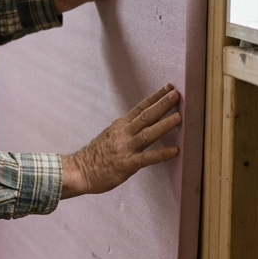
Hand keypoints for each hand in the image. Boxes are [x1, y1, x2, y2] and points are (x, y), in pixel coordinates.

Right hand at [60, 84, 180, 197]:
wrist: (79, 171)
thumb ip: (126, 130)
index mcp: (120, 126)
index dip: (155, 97)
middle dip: (162, 105)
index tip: (169, 87)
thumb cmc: (95, 156)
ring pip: (147, 134)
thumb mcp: (109, 135)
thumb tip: (142, 124)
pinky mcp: (126, 164)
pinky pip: (146, 158)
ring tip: (178, 117)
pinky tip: (175, 151)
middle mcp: (123, 134)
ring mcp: (125, 148)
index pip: (140, 108)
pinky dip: (161, 154)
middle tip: (177, 95)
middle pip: (145, 116)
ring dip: (164, 125)